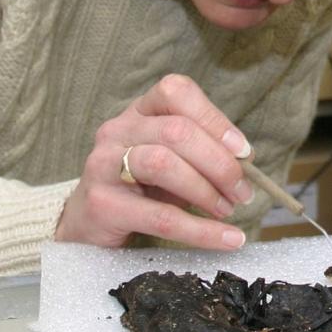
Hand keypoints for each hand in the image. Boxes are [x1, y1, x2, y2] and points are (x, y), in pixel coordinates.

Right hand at [54, 74, 253, 250]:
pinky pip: (159, 216)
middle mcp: (117, 130)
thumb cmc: (138, 189)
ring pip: (162, 163)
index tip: (243, 151)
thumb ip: (201, 154)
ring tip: (227, 209)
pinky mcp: (101, 204)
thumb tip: (245, 162)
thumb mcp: (170, 162)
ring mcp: (103, 164)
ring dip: (205, 189)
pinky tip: (228, 239)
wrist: (86, 224)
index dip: (214, 118)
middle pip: (176, 131)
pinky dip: (201, 230)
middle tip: (242, 191)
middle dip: (219, 162)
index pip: (175, 92)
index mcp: (138, 112)